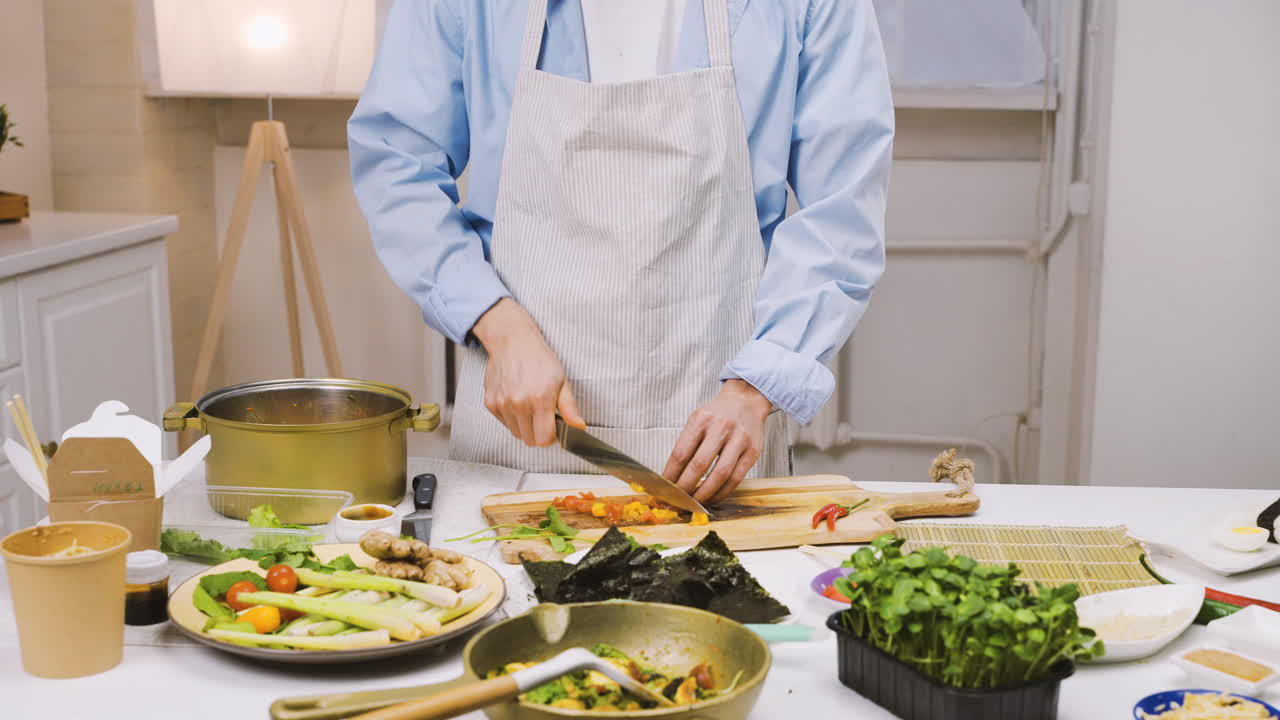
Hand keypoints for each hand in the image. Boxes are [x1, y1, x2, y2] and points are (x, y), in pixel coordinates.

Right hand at [472, 298, 585, 445]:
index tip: (553, 427)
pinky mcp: (490, 403)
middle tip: (542, 416)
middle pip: (529, 440)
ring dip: (524, 426)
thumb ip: (570, 407)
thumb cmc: (539, 359)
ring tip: (529, 405)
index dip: (551, 437)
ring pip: (516, 433)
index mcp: (540, 400)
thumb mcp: (562, 380)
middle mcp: (519, 404)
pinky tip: (517, 400)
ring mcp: (502, 404)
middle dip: (538, 433)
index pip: (544, 440)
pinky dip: (511, 418)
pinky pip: (504, 423)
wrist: (512, 341)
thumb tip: (579, 427)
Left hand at [663, 379, 772, 504]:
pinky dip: (722, 492)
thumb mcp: (697, 420)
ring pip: (720, 475)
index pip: (681, 453)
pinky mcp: (753, 451)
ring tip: (695, 503)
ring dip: (705, 494)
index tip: (665, 489)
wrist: (746, 402)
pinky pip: (736, 478)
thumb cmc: (717, 415)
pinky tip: (713, 497)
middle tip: (678, 501)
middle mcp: (721, 427)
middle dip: (686, 488)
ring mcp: (739, 439)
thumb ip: (686, 445)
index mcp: (701, 419)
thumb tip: (671, 477)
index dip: (671, 475)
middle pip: (699, 465)